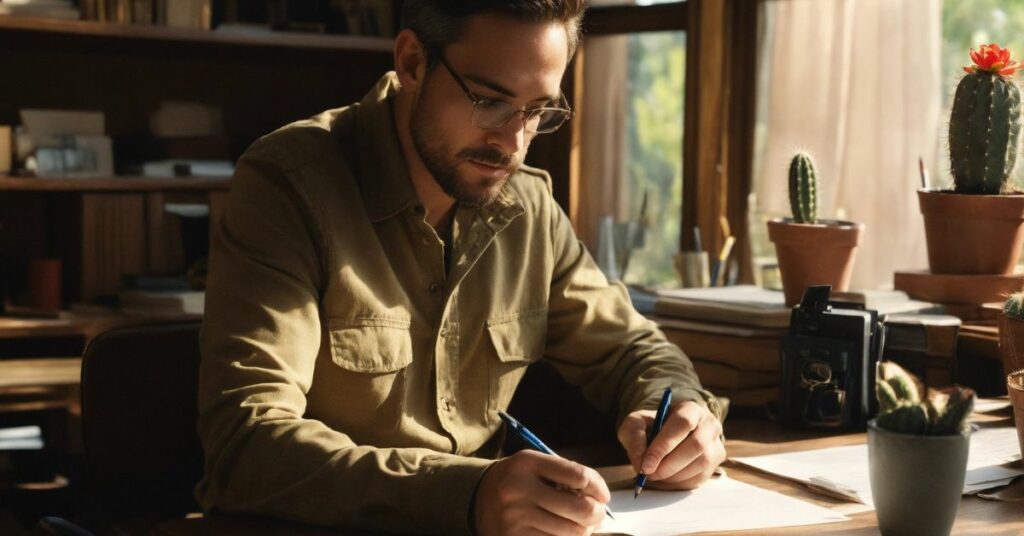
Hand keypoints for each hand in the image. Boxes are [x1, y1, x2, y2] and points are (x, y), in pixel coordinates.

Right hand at [473, 449, 609, 535]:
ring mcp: (515, 518)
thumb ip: (566, 474)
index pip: (578, 476)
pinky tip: (561, 532)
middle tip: (596, 514)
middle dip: (597, 514)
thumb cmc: (519, 480)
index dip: (598, 487)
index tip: (602, 495)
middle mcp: (518, 489)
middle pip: (580, 509)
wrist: (478, 499)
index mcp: (526, 463)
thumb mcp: (536, 465)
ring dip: (583, 530)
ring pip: (572, 532)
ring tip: (578, 524)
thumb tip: (600, 499)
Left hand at [617, 400, 725, 489]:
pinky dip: (680, 484)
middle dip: (669, 465)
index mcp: (690, 409)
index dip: (663, 446)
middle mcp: (709, 424)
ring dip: (674, 476)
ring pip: (701, 464)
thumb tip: (641, 462)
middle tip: (649, 475)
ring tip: (654, 477)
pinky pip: (701, 478)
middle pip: (696, 445)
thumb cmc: (651, 427)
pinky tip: (664, 481)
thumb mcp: (636, 424)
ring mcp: (716, 444)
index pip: (682, 424)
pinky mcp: (715, 463)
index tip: (646, 465)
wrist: (666, 435)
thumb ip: (634, 438)